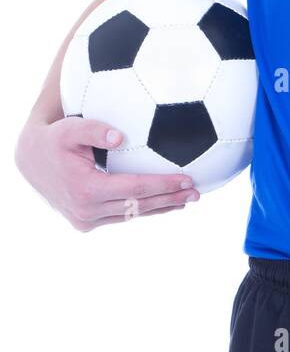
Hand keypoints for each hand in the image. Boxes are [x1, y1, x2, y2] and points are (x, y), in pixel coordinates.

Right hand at [14, 116, 198, 230]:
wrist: (30, 161)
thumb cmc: (54, 139)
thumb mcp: (69, 128)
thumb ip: (94, 130)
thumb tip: (120, 137)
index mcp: (86, 189)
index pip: (135, 188)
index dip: (163, 185)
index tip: (187, 180)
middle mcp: (86, 211)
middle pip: (138, 205)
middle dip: (170, 199)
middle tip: (197, 192)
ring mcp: (85, 220)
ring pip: (131, 214)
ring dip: (160, 207)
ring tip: (187, 199)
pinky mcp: (85, 223)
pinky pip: (121, 216)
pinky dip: (143, 209)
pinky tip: (164, 203)